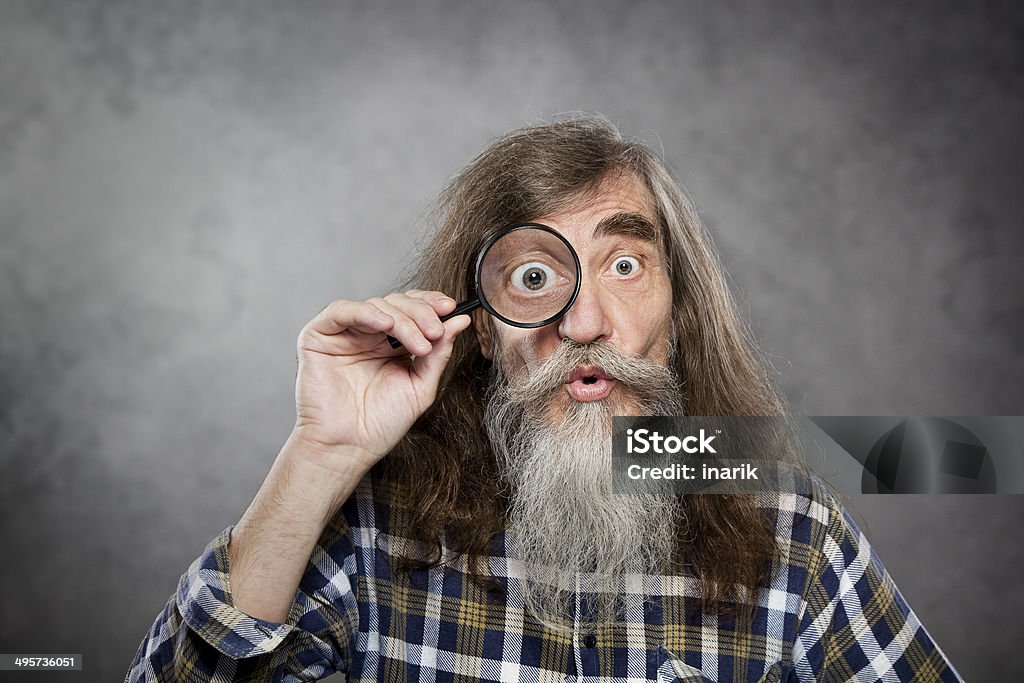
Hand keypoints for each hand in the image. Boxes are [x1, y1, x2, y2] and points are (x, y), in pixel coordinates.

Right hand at [290, 290, 471, 471]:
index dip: (431, 304)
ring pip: (377, 305)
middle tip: (435, 332)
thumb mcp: (421, 385)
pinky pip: (341, 311)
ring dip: (403, 319)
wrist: (349, 447)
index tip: (451, 308)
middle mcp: (369, 335)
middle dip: (421, 314)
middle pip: (398, 303)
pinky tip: (385, 324)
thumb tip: (459, 321)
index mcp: (392, 344)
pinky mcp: (319, 336)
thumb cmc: (381, 423)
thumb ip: (439, 353)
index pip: (413, 310)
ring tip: (418, 343)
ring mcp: (345, 334)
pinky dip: (366, 312)